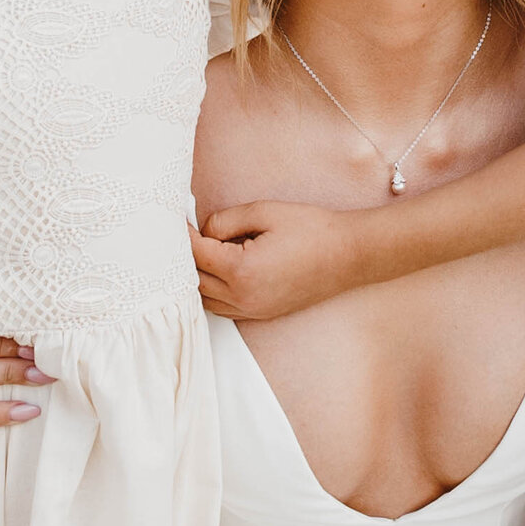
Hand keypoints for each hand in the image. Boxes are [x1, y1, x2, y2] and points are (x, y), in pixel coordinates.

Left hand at [191, 199, 368, 322]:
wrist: (348, 255)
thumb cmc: (311, 229)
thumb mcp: (264, 212)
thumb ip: (225, 220)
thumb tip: (205, 231)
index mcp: (241, 271)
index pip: (196, 254)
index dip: (183, 234)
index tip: (175, 218)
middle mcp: (243, 297)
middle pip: (194, 280)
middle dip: (186, 256)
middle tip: (185, 232)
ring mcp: (252, 310)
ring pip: (205, 299)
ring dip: (198, 276)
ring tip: (203, 250)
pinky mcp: (261, 314)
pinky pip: (223, 307)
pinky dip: (213, 291)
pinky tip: (219, 270)